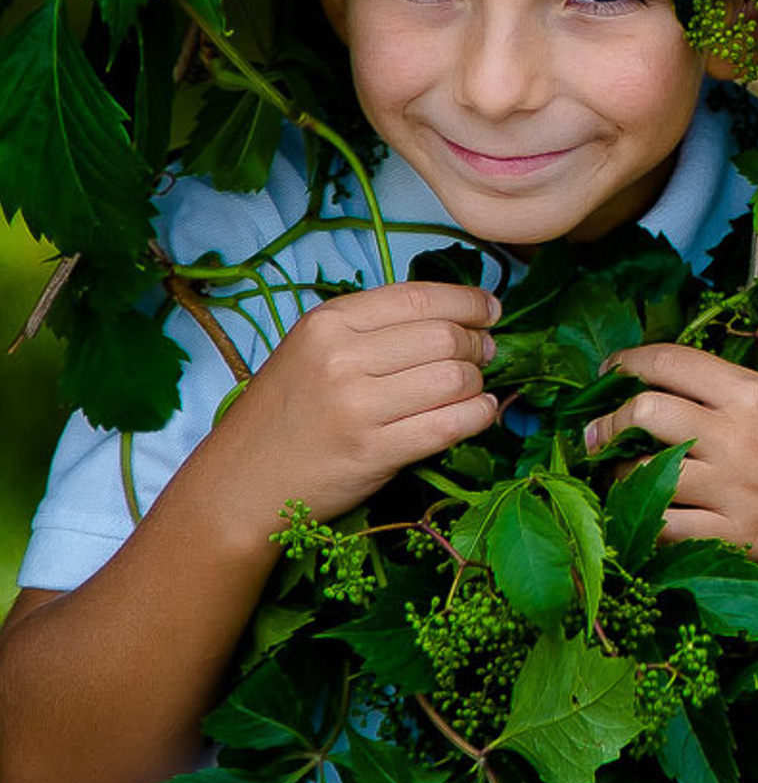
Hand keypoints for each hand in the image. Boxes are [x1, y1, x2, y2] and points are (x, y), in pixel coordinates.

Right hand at [216, 281, 499, 526]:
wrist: (242, 485)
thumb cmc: (289, 413)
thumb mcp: (314, 349)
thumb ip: (375, 327)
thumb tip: (461, 313)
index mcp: (328, 323)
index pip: (421, 297)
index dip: (470, 302)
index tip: (491, 311)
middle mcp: (341, 358)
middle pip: (447, 337)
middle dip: (479, 345)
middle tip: (485, 354)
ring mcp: (357, 407)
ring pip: (456, 379)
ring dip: (479, 383)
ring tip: (473, 388)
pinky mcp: (374, 452)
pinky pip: (452, 425)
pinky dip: (480, 416)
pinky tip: (481, 413)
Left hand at [583, 271, 757, 561]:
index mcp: (753, 394)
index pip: (670, 363)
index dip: (629, 361)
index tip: (612, 369)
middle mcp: (735, 440)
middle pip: (644, 415)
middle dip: (611, 417)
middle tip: (598, 425)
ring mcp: (731, 492)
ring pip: (643, 477)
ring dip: (618, 471)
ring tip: (613, 468)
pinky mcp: (733, 536)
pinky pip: (666, 529)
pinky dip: (642, 519)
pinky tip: (639, 509)